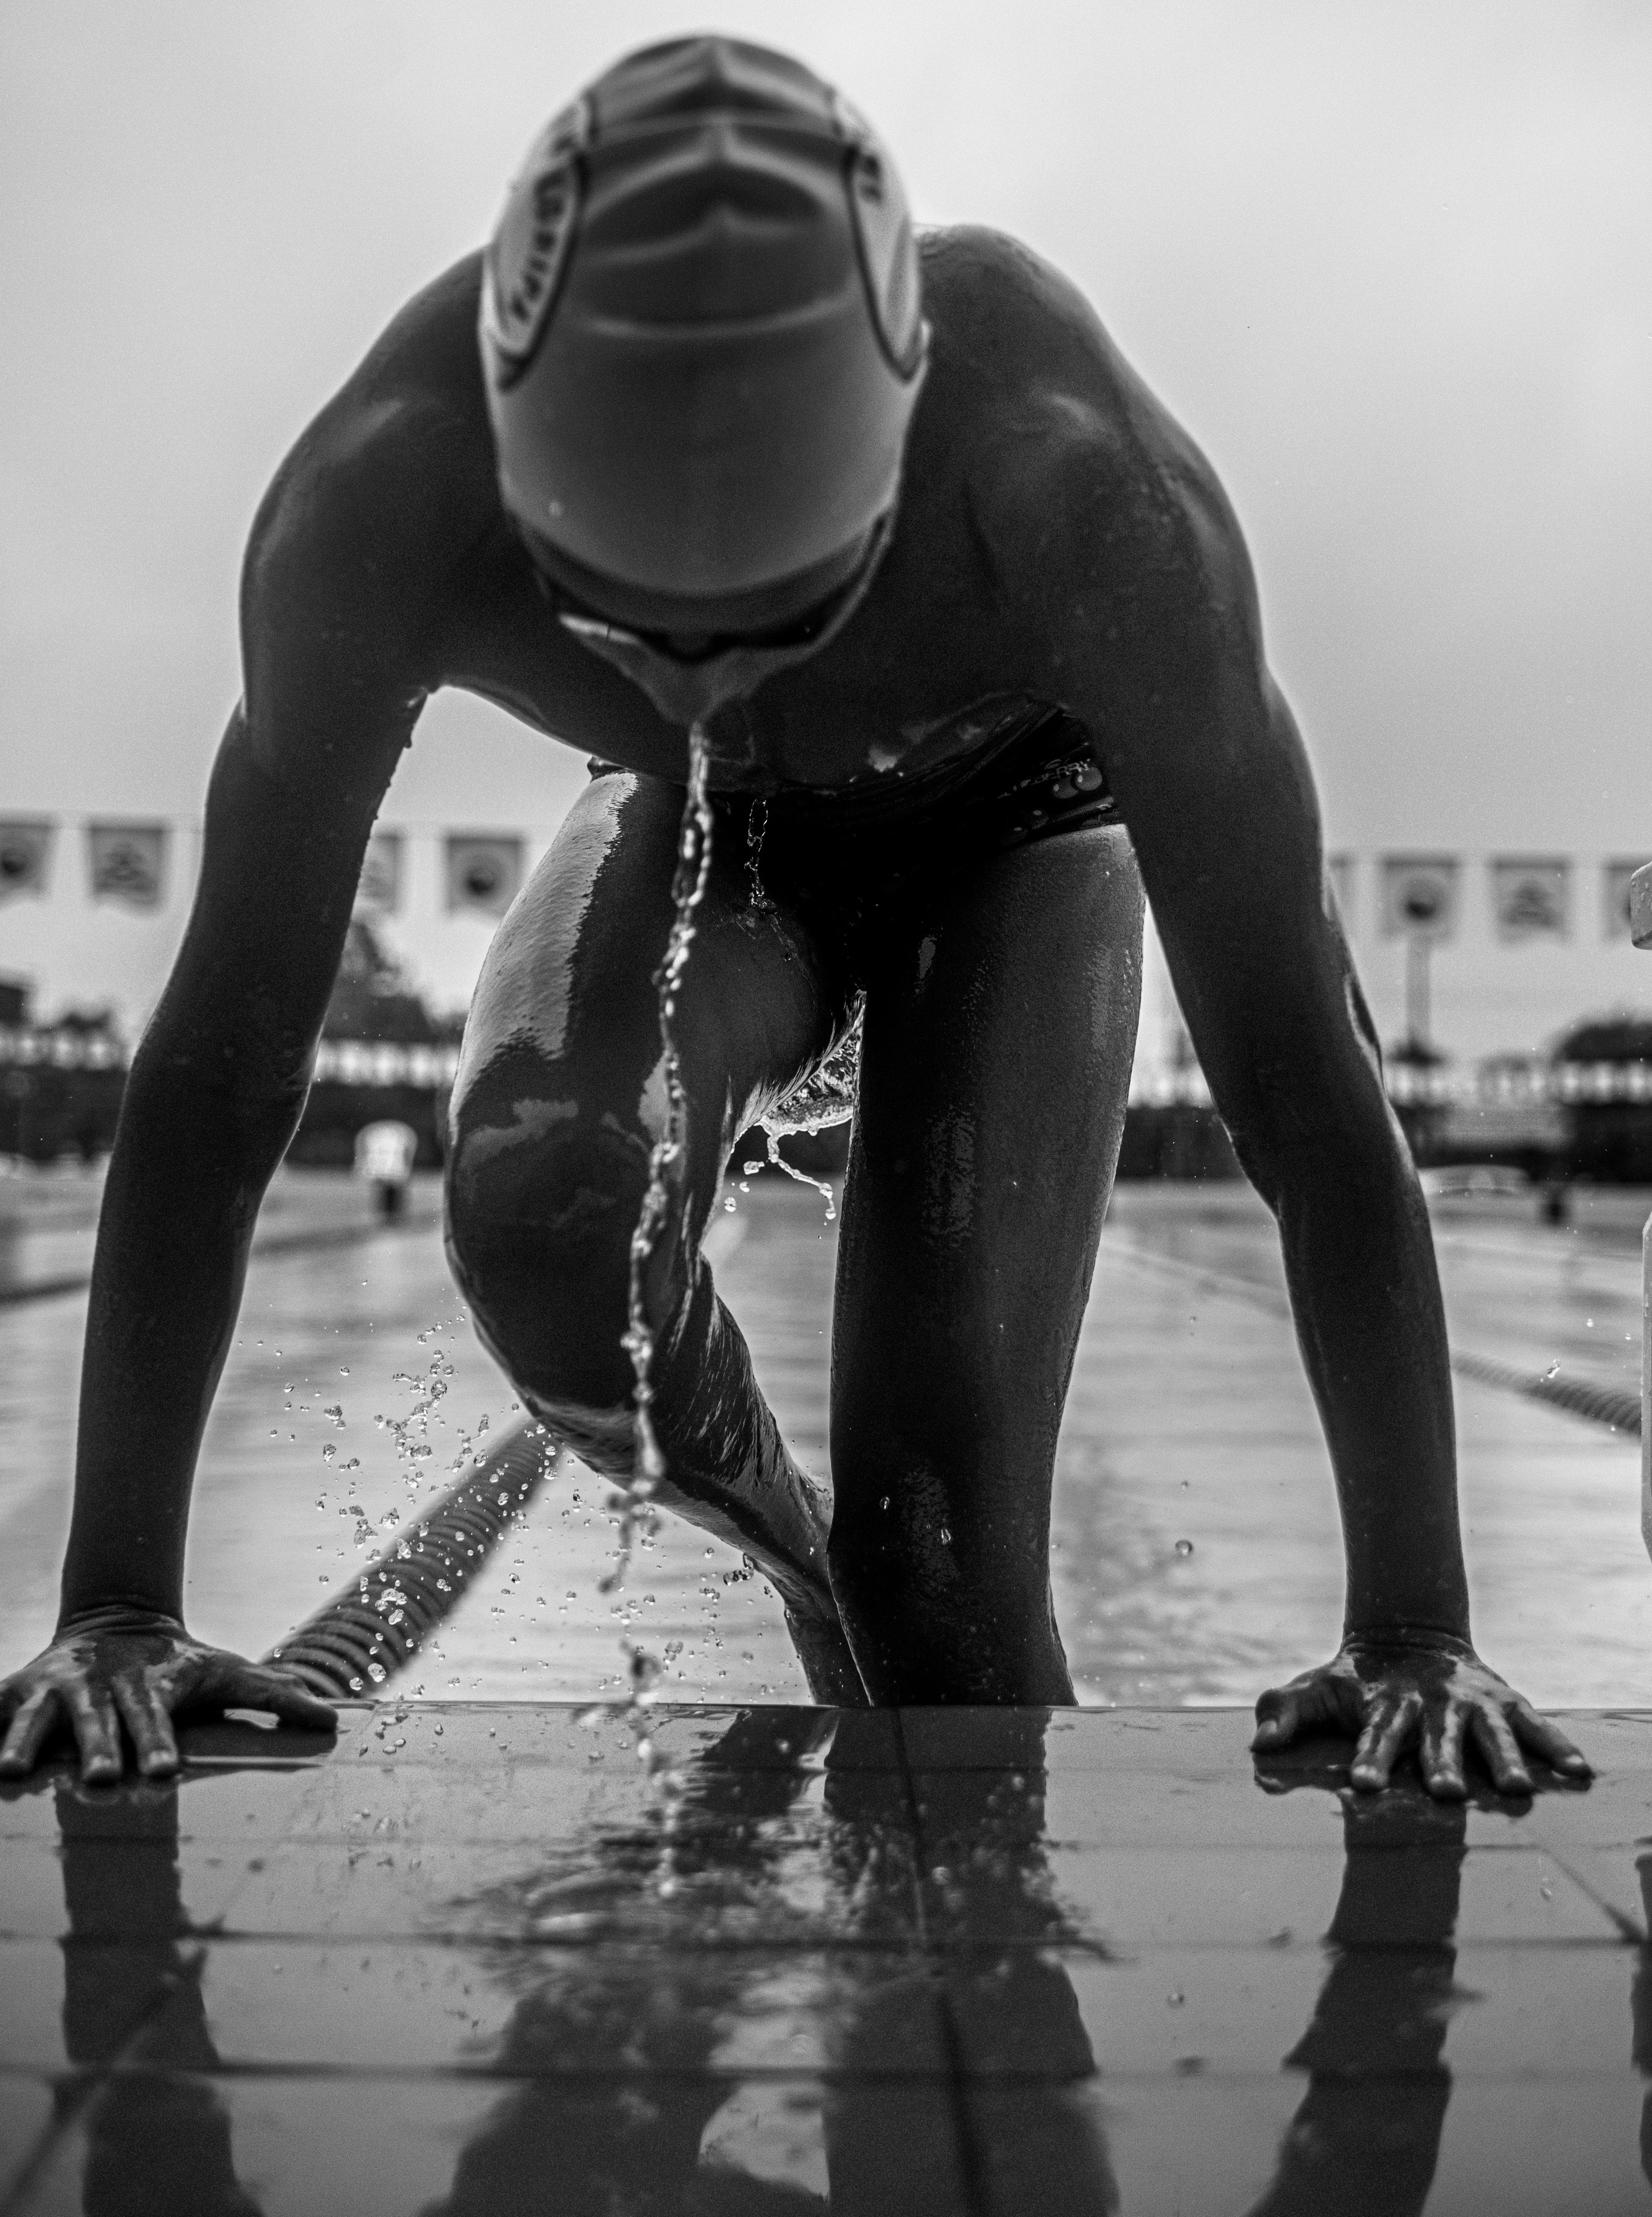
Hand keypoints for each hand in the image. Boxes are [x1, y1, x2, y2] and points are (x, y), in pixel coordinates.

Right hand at [0, 1606, 337, 1784]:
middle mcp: (99, 1691)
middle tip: (106, 1776)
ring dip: (23, 1740)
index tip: (164, 1772)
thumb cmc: (179, 1667)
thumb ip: (275, 1695)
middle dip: (101, 1748)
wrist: (116, 1623)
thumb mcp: (226, 1674)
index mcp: (148, 1691)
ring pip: (36, 1719)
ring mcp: (54, 1690)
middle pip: (100, 1724)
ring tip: (10, 1770)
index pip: (156, 1721)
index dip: (159, 1744)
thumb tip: (333, 1720)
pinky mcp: (17, 1692)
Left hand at [1250, 1632, 1589, 1799]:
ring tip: (1516, 1789)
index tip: (1366, 1786)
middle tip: (1445, 1792)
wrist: (1406, 1636)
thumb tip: (1257, 1745)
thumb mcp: (1314, 1690)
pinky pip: (1535, 1723)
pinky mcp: (1504, 1701)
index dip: (1371, 1759)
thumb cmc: (1354, 1683)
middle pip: (1436, 1738)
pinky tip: (1578, 1771)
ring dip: (1502, 1759)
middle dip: (1441, 1764)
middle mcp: (1431, 1706)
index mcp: (1385, 1707)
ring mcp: (1471, 1703)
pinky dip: (1557, 1745)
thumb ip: (1283, 1711)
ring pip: (1489, 1732)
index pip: (1375, 1736)